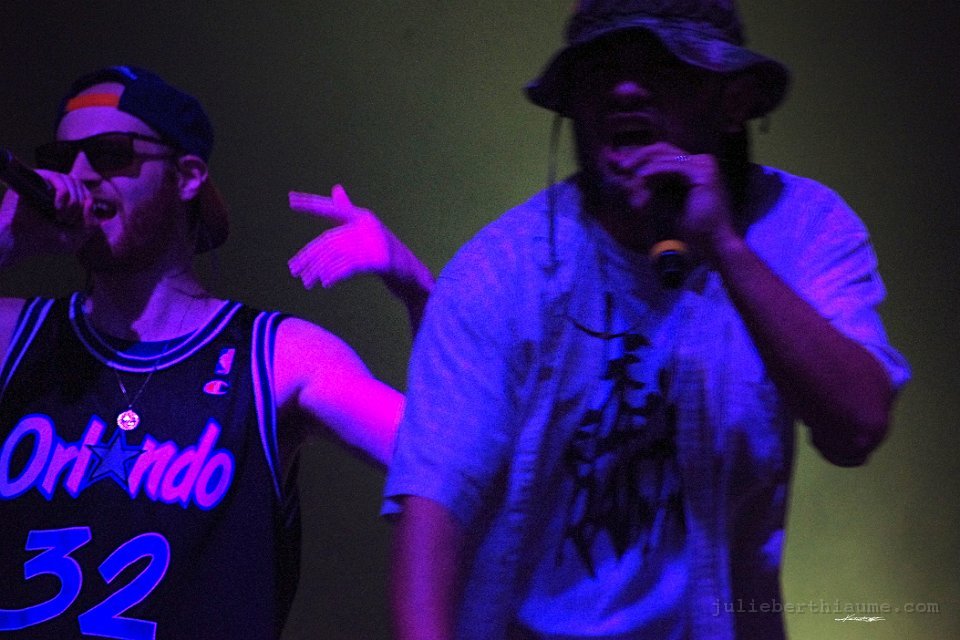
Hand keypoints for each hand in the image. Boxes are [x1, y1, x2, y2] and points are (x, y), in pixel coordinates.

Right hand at [0, 171, 92, 265]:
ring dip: (72, 203)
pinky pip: (57, 177)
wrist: (18, 240)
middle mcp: (56, 189)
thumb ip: (91, 224)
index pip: (86, 194)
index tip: (76, 223)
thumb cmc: (45, 241)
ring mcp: (46, 182)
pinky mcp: (35, 178)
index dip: (87, 207)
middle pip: (81, 186)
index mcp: (67, 200)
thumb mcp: (76, 238)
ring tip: (60, 218)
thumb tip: (89, 202)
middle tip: (66, 222)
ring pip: (72, 181)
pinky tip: (57, 208)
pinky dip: (64, 194)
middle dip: (79, 207)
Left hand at [288, 184, 433, 329]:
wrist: (412, 275)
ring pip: (338, 254)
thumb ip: (348, 211)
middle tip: (292, 269)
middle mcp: (368, 226)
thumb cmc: (386, 253)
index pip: (332, 209)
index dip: (311, 204)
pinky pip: (351, 266)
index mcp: (363, 217)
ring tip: (307, 282)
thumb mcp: (366, 232)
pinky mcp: (381, 260)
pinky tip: (326, 283)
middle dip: (309, 256)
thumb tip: (336, 188)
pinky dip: (337, 274)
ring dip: (319, 270)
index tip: (291, 199)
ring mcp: (376, 242)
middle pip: (330, 239)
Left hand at [607, 142, 739, 261]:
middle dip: (639, 156)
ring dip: (645, 165)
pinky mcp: (703, 173)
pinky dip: (655, 171)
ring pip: (666, 156)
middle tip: (621, 166)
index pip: (663, 153)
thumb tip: (630, 176)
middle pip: (663, 149)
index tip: (622, 166)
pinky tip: (641, 177)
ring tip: (628, 174)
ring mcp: (704, 165)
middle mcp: (701, 161)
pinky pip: (673, 167)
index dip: (641, 157)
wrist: (711, 241)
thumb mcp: (663, 200)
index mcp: (694, 166)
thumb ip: (650, 186)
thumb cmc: (690, 226)